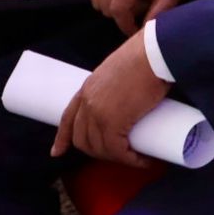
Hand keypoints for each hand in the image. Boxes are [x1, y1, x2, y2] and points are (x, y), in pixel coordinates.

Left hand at [51, 31, 169, 166]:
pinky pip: (117, 151)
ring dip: (117, 158)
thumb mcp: (120, 69)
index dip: (63, 137)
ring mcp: (98, 114)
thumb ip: (119, 83)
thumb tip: (133, 94)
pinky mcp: (114, 123)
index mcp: (87, 89)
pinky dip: (129, 160)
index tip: (59, 151)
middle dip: (98, 152)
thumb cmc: (146, 56)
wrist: (154, 54)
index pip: (68, 118)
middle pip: (82, 139)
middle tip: (120, 154)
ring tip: (136, 157)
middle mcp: (87, 103)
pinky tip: (141, 161)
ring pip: (99, 148)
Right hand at [89, 0, 186, 34]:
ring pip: (103, 7)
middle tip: (145, 2)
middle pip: (110, 10)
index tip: (138, 30)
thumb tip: (144, 31)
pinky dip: (111, 1)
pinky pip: (97, 0)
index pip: (119, 9)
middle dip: (128, 14)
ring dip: (120, 7)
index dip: (127, 25)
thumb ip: (161, 10)